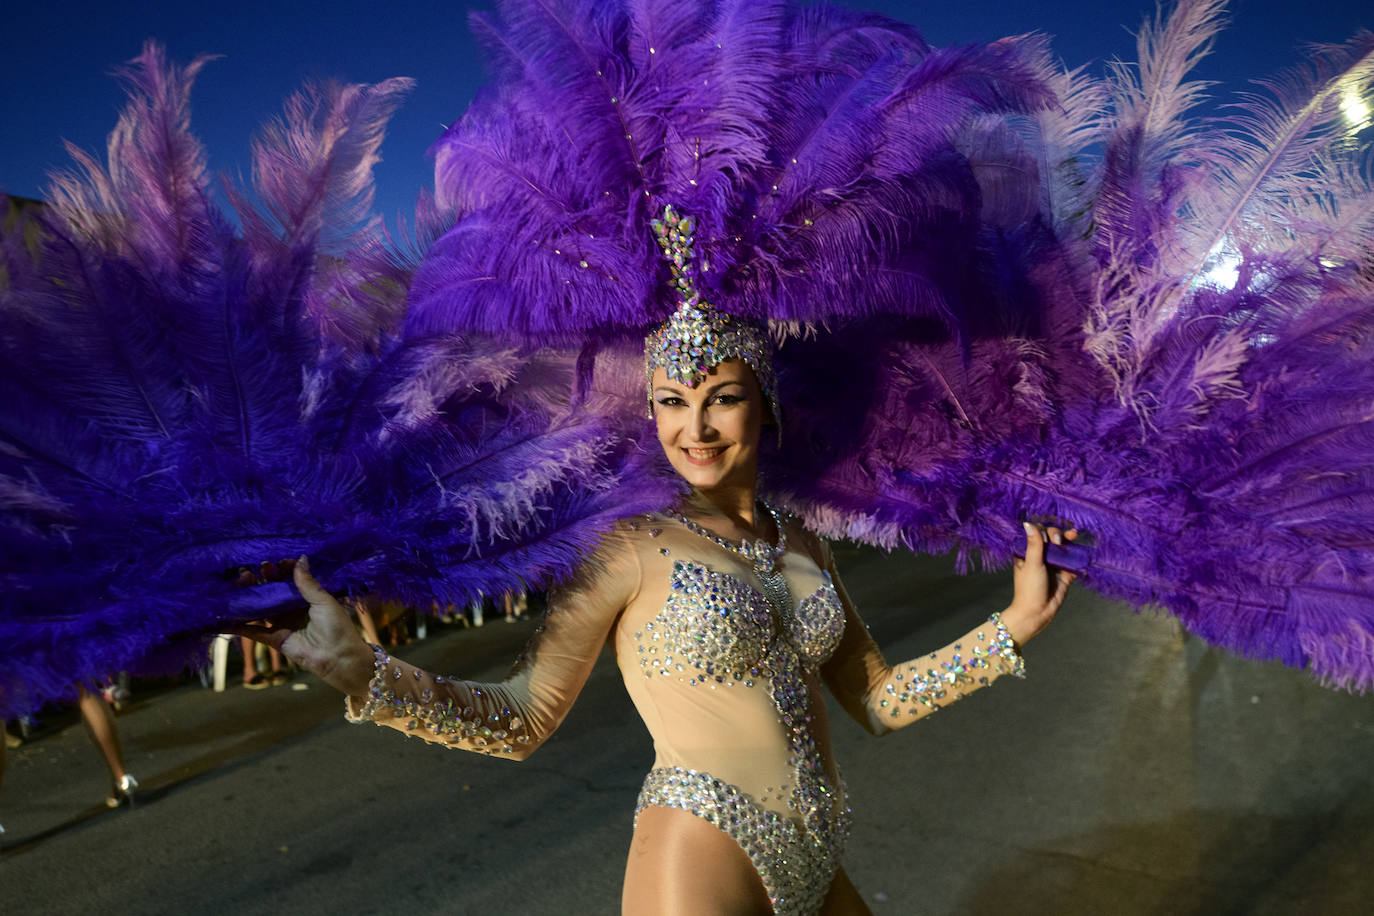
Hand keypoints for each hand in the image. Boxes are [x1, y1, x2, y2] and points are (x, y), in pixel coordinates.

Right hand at [229, 557, 375, 696]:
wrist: (337, 657)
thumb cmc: (336, 627)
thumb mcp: (323, 601)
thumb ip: (308, 583)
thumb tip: (300, 559)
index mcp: (306, 598)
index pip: (289, 580)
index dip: (282, 570)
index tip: (277, 562)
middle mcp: (291, 609)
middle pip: (271, 591)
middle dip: (262, 579)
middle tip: (254, 569)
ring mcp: (280, 623)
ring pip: (259, 607)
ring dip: (248, 595)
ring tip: (239, 581)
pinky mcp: (272, 638)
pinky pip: (251, 631)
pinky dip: (236, 625)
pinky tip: (222, 617)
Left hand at [1000, 522, 1077, 646]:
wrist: (1037, 613)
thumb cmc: (1029, 588)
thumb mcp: (1032, 563)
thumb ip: (1034, 544)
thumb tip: (1028, 523)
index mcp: (1028, 552)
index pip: (1037, 533)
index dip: (1044, 531)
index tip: (1048, 537)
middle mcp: (1041, 556)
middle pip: (1052, 538)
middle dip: (1058, 534)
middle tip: (1059, 541)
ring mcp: (1053, 565)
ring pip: (1064, 548)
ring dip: (1069, 541)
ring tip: (1074, 535)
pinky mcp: (1064, 575)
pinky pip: (1073, 563)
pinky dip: (1077, 558)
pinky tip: (1080, 554)